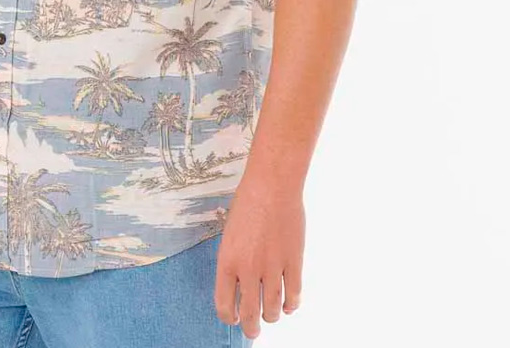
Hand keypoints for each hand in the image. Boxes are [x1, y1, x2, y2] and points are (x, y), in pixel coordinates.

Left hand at [213, 173, 304, 339]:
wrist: (272, 186)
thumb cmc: (248, 203)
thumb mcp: (230, 233)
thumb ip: (234, 260)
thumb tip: (240, 285)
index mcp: (227, 260)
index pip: (224, 303)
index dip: (228, 316)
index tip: (233, 318)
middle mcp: (248, 268)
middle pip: (249, 313)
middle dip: (251, 327)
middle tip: (252, 331)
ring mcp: (273, 267)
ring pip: (273, 308)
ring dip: (271, 317)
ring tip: (270, 317)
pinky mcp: (294, 262)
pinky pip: (294, 294)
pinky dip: (292, 305)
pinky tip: (289, 305)